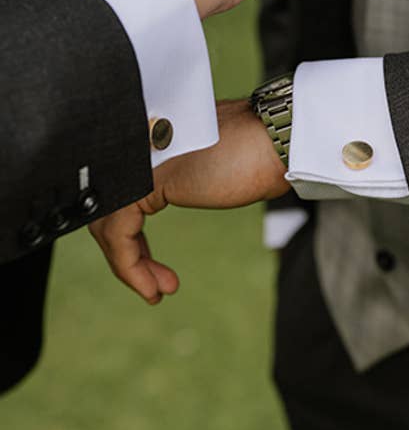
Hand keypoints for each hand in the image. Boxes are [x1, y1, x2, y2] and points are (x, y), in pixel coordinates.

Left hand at [89, 100, 289, 304]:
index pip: (121, 194)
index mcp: (151, 139)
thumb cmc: (259, 155)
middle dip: (131, 254)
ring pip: (110, 224)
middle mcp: (138, 147)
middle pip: (110, 210)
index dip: (130, 235)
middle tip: (156, 283)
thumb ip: (193, 171)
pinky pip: (118, 233)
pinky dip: (129, 266)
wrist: (277, 144)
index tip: (151, 264)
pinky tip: (150, 287)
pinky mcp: (144, 183)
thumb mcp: (215, 168)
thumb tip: (191, 184)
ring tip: (157, 290)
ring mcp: (138, 163)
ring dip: (131, 266)